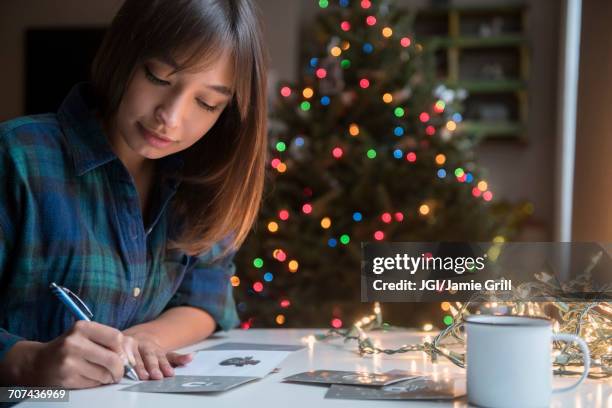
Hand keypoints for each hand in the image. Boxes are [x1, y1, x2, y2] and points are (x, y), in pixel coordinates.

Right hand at [2, 321, 130, 387]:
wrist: (38, 363)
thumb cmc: (69, 348)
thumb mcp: (86, 336)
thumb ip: (109, 341)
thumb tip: (131, 357)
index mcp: (82, 327)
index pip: (116, 337)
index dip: (126, 351)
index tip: (126, 358)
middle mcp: (74, 342)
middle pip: (113, 359)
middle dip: (120, 369)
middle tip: (119, 372)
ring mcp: (69, 361)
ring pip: (104, 374)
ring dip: (108, 377)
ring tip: (102, 374)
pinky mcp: (66, 378)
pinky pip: (93, 384)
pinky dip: (97, 383)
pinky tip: (89, 378)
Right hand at [122, 331, 193, 379]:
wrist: (135, 337)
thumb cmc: (150, 351)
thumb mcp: (165, 354)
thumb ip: (177, 358)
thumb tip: (192, 357)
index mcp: (154, 349)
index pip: (161, 358)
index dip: (165, 366)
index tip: (169, 374)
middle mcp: (143, 346)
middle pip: (149, 357)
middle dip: (153, 366)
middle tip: (157, 376)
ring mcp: (131, 346)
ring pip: (135, 357)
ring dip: (138, 366)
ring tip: (142, 376)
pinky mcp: (119, 348)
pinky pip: (120, 356)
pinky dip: (121, 361)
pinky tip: (121, 367)